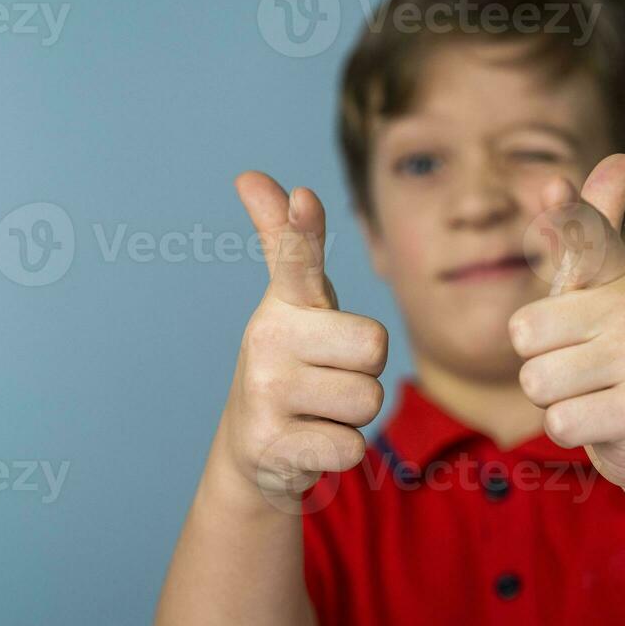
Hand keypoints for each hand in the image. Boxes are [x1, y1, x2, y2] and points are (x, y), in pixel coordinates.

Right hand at [219, 172, 388, 501]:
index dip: (301, 227)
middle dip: (365, 371)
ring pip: (368, 400)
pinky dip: (340, 449)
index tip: (305, 197)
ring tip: (319, 410)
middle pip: (374, 348)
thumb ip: (292, 244)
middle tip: (331, 377)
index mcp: (282, 303)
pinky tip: (309, 442)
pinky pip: (352, 445)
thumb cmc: (294, 361)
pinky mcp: (273, 446)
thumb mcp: (298, 303)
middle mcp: (266, 340)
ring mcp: (265, 394)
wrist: (254, 449)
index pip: (295, 257)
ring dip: (354, 413)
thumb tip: (251, 176)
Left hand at [510, 154, 624, 489]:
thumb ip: (592, 228)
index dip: (564, 214)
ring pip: (537, 380)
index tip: (552, 186)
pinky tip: (601, 418)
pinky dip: (570, 428)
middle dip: (538, 360)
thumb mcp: (595, 287)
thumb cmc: (609, 349)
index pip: (582, 235)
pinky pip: (559, 421)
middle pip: (525, 332)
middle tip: (577, 364)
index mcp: (618, 272)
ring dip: (553, 397)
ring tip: (588, 390)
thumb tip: (620, 158)